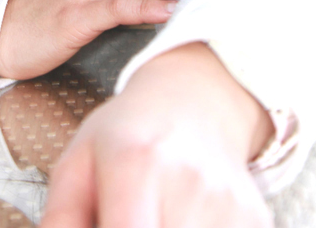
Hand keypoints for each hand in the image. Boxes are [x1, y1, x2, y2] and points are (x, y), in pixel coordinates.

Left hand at [41, 44, 273, 227]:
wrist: (194, 100)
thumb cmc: (128, 134)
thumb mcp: (79, 162)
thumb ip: (61, 218)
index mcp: (134, 164)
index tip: (106, 227)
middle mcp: (186, 182)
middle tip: (123, 218)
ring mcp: (227, 203)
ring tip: (151, 216)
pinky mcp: (254, 216)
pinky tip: (180, 217)